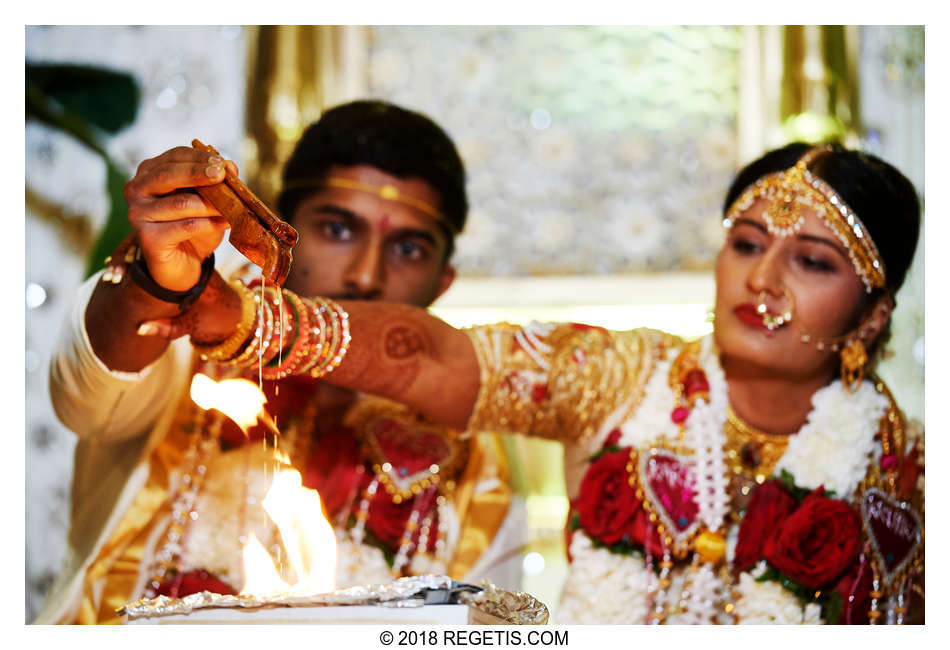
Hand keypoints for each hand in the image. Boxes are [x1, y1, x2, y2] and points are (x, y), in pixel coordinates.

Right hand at [123, 146, 235, 291]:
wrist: (184, 263)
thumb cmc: (195, 226)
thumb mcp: (208, 201)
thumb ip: (217, 183)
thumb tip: (230, 165)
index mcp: (149, 173)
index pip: (174, 157)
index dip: (198, 158)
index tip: (222, 163)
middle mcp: (137, 191)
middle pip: (168, 175)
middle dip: (198, 173)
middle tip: (222, 175)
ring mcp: (138, 214)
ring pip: (180, 203)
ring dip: (210, 204)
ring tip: (233, 206)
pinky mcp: (148, 238)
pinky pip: (184, 227)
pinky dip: (209, 224)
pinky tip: (226, 223)